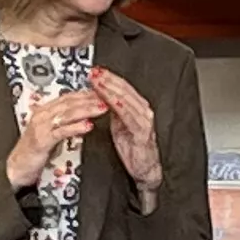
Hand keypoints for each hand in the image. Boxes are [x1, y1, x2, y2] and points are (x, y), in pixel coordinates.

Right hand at [4, 84, 107, 191]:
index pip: (68, 97)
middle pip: (69, 103)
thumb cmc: (35, 151)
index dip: (86, 93)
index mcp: (45, 111)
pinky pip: (61, 131)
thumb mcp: (52, 133)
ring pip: (67, 114)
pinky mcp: (42, 140)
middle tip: (107, 97)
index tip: (102, 91)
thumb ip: (65, 123)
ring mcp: (41, 127)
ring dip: (86, 110)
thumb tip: (84, 116)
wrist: (19, 167)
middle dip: (90, 99)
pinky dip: (75, 128)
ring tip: (101, 109)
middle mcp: (42, 115)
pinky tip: (87, 126)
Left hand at [91, 69, 164, 199]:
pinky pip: (129, 116)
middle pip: (124, 90)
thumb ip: (113, 110)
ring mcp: (144, 120)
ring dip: (111, 90)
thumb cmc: (132, 147)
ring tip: (98, 82)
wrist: (144, 167)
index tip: (95, 71)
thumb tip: (100, 95)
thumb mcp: (119, 124)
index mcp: (137, 107)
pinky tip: (112, 101)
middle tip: (94, 73)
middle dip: (108, 80)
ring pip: (126, 100)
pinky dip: (120, 107)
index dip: (109, 78)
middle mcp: (143, 110)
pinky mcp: (142, 132)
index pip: (123, 87)